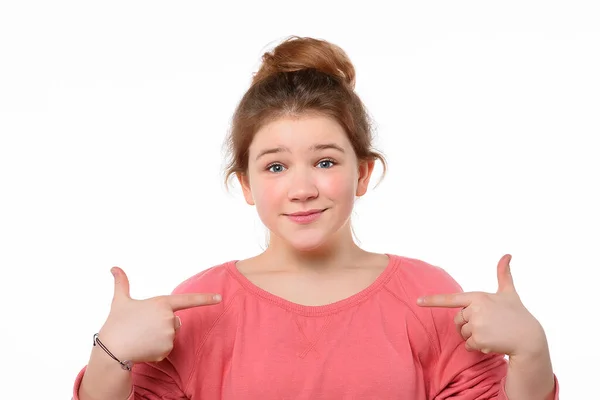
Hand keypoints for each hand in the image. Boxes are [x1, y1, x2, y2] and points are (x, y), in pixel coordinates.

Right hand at [97, 267, 221, 363]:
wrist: (111, 350)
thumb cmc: (116, 323)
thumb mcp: (120, 301)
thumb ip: (121, 283)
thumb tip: (114, 268)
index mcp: (162, 303)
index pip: (188, 300)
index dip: (206, 298)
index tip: (220, 298)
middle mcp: (169, 318)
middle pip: (175, 321)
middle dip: (163, 324)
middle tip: (143, 327)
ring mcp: (169, 335)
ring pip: (170, 335)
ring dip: (159, 337)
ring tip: (142, 337)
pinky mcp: (167, 350)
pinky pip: (166, 348)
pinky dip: (157, 350)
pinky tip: (144, 348)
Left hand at [417, 254, 545, 356]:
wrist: (529, 338)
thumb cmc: (518, 314)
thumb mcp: (509, 293)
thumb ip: (504, 274)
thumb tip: (507, 254)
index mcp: (478, 297)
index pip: (451, 299)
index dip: (433, 300)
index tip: (418, 301)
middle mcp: (475, 309)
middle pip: (458, 321)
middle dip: (468, 325)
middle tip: (487, 326)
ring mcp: (476, 325)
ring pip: (463, 334)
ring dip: (473, 337)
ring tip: (492, 333)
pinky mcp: (479, 340)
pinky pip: (468, 345)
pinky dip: (477, 347)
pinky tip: (492, 343)